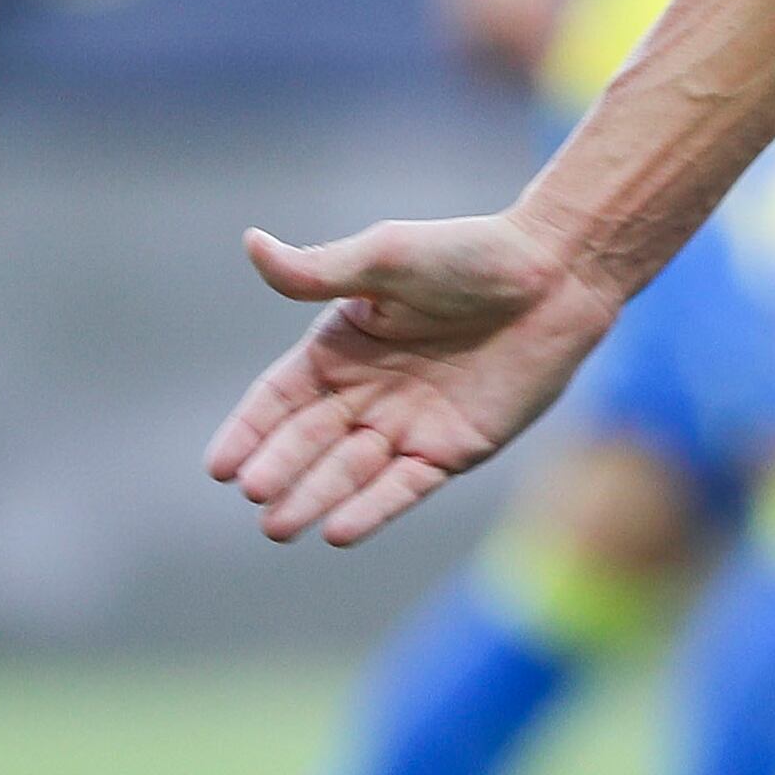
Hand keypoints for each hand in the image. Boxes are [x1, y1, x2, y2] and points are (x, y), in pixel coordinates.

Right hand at [203, 213, 618, 544]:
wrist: (555, 274)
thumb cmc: (470, 254)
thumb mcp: (387, 257)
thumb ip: (320, 269)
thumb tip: (251, 244)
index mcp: (342, 347)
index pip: (280, 398)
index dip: (250, 430)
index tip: (220, 466)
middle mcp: (368, 392)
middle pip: (310, 439)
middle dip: (280, 468)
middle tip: (254, 494)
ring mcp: (409, 425)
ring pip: (350, 471)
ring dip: (315, 497)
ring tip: (279, 524)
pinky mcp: (452, 449)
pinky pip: (404, 486)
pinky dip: (373, 508)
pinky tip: (338, 531)